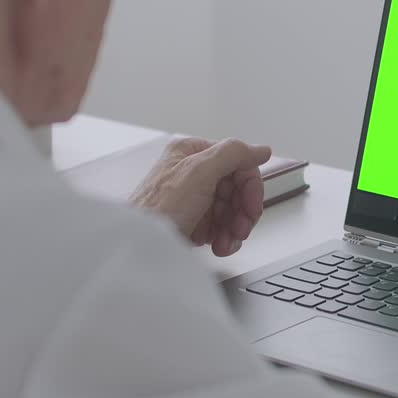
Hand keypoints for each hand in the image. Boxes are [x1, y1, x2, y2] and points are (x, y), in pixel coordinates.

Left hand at [131, 137, 271, 256]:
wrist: (137, 248)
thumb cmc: (157, 211)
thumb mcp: (199, 173)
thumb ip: (233, 154)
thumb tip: (260, 150)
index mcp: (192, 152)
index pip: (238, 163)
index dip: (250, 187)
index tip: (252, 208)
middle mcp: (192, 172)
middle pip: (236, 188)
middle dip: (241, 212)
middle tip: (240, 230)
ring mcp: (191, 197)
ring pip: (230, 210)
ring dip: (234, 229)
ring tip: (225, 243)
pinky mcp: (190, 220)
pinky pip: (219, 226)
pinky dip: (223, 238)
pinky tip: (216, 246)